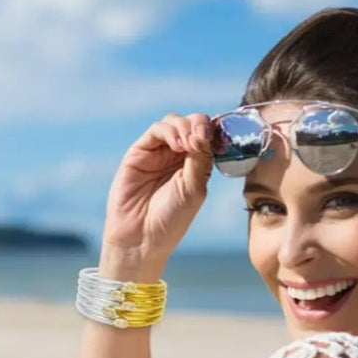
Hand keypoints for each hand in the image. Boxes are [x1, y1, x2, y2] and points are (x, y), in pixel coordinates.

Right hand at [102, 113, 213, 264]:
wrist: (142, 235)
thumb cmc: (171, 218)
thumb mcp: (194, 188)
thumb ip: (200, 160)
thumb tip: (203, 133)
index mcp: (195, 165)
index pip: (207, 136)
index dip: (213, 131)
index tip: (217, 138)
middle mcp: (177, 156)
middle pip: (192, 123)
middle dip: (200, 125)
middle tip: (202, 138)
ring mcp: (158, 153)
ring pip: (174, 122)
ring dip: (186, 127)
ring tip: (189, 144)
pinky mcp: (139, 152)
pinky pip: (156, 130)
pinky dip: (170, 131)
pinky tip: (178, 145)